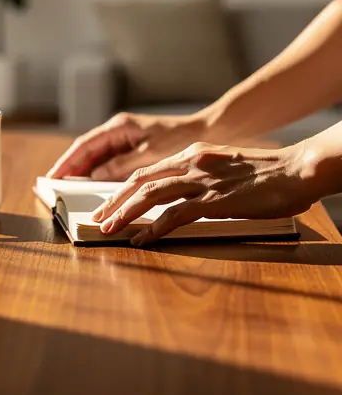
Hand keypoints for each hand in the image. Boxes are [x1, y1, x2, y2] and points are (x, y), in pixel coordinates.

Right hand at [47, 112, 208, 180]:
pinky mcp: (133, 149)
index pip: (85, 145)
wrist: (207, 131)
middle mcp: (118, 131)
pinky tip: (93, 186)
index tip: (53, 175)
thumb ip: (121, 165)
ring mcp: (125, 140)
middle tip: (53, 185)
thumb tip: (94, 176)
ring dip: (83, 172)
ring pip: (97, 157)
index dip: (67, 161)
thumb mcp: (150, 153)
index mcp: (120, 127)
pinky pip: (110, 162)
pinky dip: (99, 174)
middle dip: (70, 167)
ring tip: (67, 188)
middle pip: (87, 151)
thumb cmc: (180, 138)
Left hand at [91, 141, 317, 246]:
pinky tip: (142, 239)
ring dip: (126, 213)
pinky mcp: (216, 200)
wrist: (296, 168)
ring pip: (152, 195)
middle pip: (141, 181)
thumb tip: (180, 194)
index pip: (148, 171)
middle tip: (97, 217)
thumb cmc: (264, 172)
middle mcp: (191, 163)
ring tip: (108, 228)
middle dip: (114, 200)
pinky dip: (155, 227)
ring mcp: (202, 181)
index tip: (108, 202)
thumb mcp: (223, 166)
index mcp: (192, 155)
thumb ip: (199, 175)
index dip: (124, 188)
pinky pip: (177, 215)